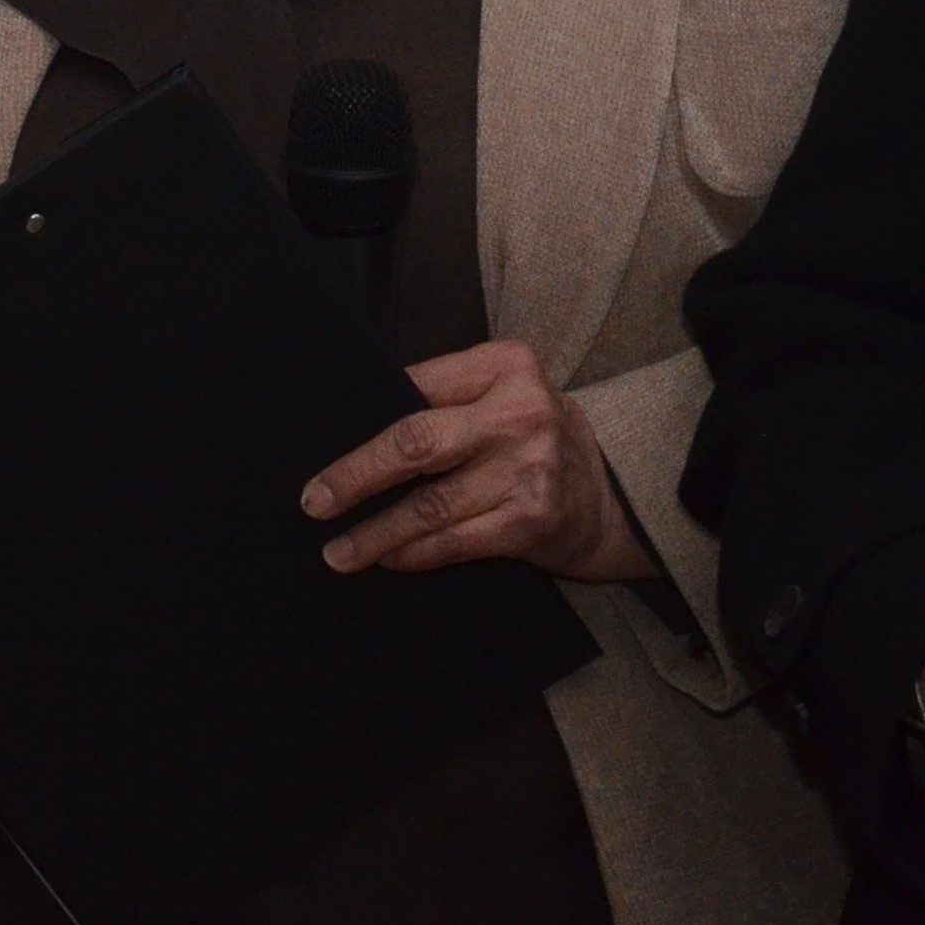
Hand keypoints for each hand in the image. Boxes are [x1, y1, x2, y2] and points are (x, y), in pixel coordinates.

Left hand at [301, 341, 649, 581]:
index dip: (363, 419)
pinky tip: (389, 560)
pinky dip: (416, 553)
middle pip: (416, 443)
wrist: (610, 493)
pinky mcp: (533, 518)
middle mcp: (520, 410)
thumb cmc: (534, 438)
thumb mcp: (502, 396)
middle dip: (355, 476)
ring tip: (338, 550)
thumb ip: (446, 399)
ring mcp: (530, 466)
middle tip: (314, 503)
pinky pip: (456, 540)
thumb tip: (355, 430)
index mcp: (505, 364)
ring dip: (376, 532)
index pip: (416, 387)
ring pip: (430, 504)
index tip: (319, 451)